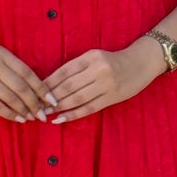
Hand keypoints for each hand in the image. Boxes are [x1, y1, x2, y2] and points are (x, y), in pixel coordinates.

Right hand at [0, 34, 56, 121]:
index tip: (51, 100)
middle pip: (21, 87)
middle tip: (43, 114)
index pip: (27, 72)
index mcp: (1, 53)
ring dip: (24, 110)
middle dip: (35, 103)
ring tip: (32, 118)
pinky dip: (9, 113)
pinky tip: (17, 118)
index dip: (41, 88)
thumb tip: (31, 87)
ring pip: (10, 97)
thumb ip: (8, 66)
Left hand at [41, 37, 165, 123]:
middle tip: (36, 105)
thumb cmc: (113, 61)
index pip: (64, 71)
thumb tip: (51, 83)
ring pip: (77, 98)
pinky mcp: (112, 97)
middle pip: (68, 86)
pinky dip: (73, 114)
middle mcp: (97, 70)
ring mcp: (106, 84)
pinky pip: (89, 108)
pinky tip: (60, 119)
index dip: (48, 83)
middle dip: (50, 97)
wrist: (141, 63)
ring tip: (45, 113)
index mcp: (90, 57)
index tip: (35, 91)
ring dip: (59, 107)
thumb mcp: (94, 57)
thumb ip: (76, 68)